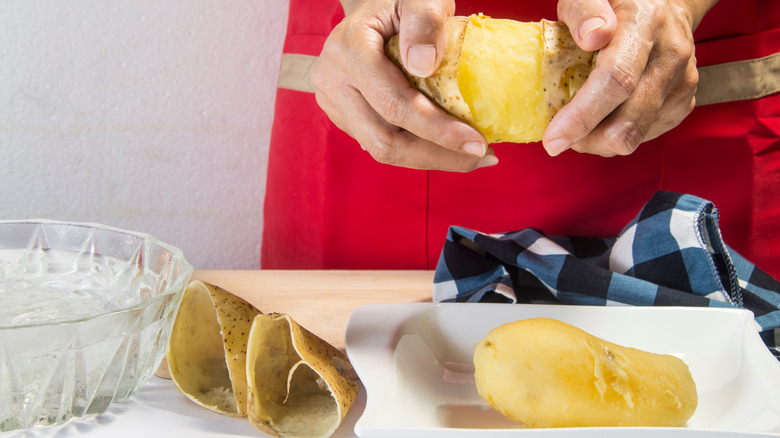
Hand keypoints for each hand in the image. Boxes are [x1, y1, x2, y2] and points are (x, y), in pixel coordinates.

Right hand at [311, 0, 497, 170]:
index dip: (437, 130)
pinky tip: (450, 146)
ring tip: (471, 156)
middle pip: (384, 140)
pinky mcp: (345, 116)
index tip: (478, 141)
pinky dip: (419, 150)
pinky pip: (381, 143)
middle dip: (437, 155)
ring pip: (381, 149)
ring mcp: (334, 102)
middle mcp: (332, 80)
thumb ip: (424, 21)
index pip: (394, 104)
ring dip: (430, 159)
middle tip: (482, 155)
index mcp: (348, 49)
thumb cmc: (403, 0)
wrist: (377, 7)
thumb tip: (423, 65)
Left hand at [543, 0, 717, 156]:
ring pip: (635, 137)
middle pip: (628, 122)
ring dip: (599, 141)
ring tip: (580, 123)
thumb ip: (584, 9)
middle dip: (586, 141)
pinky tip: (603, 117)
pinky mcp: (682, 103)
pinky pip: (644, 136)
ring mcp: (681, 82)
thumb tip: (592, 37)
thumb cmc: (618, 2)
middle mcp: (670, 56)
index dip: (581, 117)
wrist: (665, 4)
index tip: (553, 139)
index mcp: (646, 24)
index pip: (616, 80)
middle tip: (560, 136)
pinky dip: (616, 135)